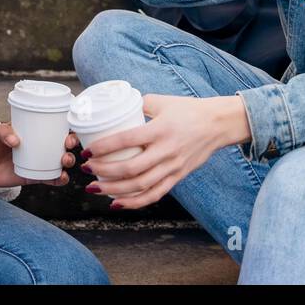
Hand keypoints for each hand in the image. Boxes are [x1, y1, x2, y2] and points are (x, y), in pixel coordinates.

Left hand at [0, 123, 79, 187]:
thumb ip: (1, 131)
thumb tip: (15, 140)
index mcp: (32, 130)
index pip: (53, 126)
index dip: (66, 127)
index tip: (69, 128)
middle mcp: (38, 146)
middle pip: (62, 144)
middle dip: (70, 145)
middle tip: (67, 146)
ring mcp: (36, 162)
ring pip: (59, 162)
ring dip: (67, 162)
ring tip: (64, 162)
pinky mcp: (32, 177)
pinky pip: (50, 178)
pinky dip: (58, 179)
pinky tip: (61, 178)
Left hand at [79, 94, 245, 209]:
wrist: (217, 124)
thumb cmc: (187, 109)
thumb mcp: (161, 101)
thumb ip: (138, 104)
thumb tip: (114, 108)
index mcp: (160, 129)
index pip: (126, 140)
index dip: (103, 147)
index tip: (87, 151)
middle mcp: (166, 150)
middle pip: (131, 169)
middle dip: (104, 172)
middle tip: (87, 170)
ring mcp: (173, 166)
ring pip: (141, 185)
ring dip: (114, 190)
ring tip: (95, 188)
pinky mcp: (178, 176)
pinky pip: (154, 194)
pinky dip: (134, 202)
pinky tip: (117, 203)